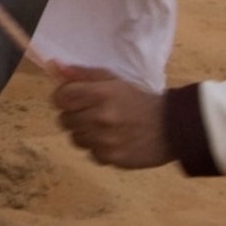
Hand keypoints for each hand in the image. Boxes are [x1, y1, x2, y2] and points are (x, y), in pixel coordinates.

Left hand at [51, 67, 172, 168]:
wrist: (172, 128)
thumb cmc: (138, 100)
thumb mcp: (113, 80)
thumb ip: (82, 74)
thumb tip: (54, 66)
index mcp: (100, 94)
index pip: (60, 98)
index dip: (64, 98)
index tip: (74, 98)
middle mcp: (100, 118)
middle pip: (64, 120)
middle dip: (75, 115)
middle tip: (92, 113)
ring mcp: (105, 141)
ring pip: (75, 138)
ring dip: (85, 133)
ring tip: (103, 127)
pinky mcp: (112, 159)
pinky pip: (91, 153)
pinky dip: (98, 148)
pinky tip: (113, 140)